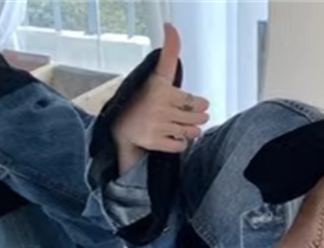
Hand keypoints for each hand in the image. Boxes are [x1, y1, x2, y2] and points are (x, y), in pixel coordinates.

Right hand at [113, 23, 209, 172]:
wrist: (122, 126)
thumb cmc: (145, 97)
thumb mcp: (157, 75)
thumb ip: (169, 55)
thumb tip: (170, 26)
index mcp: (161, 89)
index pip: (192, 100)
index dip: (199, 104)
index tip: (201, 104)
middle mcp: (159, 107)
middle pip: (195, 117)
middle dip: (198, 118)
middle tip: (196, 117)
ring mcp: (157, 125)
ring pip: (189, 131)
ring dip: (192, 130)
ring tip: (186, 126)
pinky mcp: (155, 141)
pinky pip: (180, 145)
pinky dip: (181, 143)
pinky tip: (174, 135)